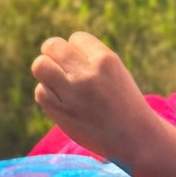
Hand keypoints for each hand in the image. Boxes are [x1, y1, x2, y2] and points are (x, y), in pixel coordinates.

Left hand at [31, 31, 154, 163]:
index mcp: (106, 59)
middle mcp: (88, 72)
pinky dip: (47, 95)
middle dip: (53, 54)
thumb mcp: (116, 73)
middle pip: (53, 46)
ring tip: (57, 83)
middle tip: (60, 69)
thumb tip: (55, 50)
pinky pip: (40, 91)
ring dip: (45, 71)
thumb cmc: (124, 104)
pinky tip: (62, 103)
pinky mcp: (61, 110)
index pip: (76, 38)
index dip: (75, 50)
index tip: (82, 65)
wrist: (134, 138)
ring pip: (40, 65)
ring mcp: (72, 91)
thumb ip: (90, 60)